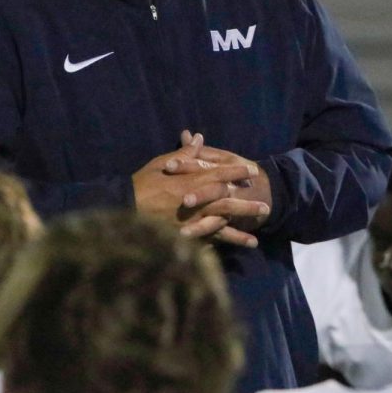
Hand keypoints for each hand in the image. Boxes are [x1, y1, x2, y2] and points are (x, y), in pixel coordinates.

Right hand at [132, 132, 267, 247]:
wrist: (125, 209)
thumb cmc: (143, 184)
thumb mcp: (162, 163)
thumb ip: (184, 153)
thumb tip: (198, 137)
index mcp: (191, 181)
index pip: (219, 175)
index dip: (237, 172)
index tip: (253, 171)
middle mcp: (195, 202)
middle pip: (226, 202)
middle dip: (246, 205)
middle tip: (265, 207)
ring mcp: (191, 221)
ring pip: (220, 226)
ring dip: (238, 232)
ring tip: (255, 240)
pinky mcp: (184, 236)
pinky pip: (205, 242)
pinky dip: (218, 248)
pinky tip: (226, 255)